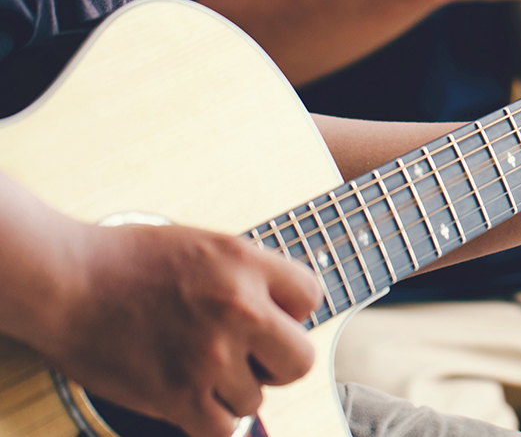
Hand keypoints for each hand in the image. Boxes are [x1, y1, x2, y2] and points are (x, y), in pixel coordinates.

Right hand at [34, 225, 320, 436]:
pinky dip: (209, 420)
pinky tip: (189, 399)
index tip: (267, 317)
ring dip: (231, 391)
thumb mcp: (203, 246)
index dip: (291, 311)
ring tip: (195, 368)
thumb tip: (285, 312)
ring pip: (255, 398)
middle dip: (277, 363)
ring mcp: (211, 355)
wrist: (65, 282)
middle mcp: (238, 308)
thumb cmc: (126, 262)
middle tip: (246, 357)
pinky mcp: (180, 394)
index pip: (311, 297)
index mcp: (245, 263)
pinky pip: (223, 428)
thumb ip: (249, 275)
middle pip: (301, 360)